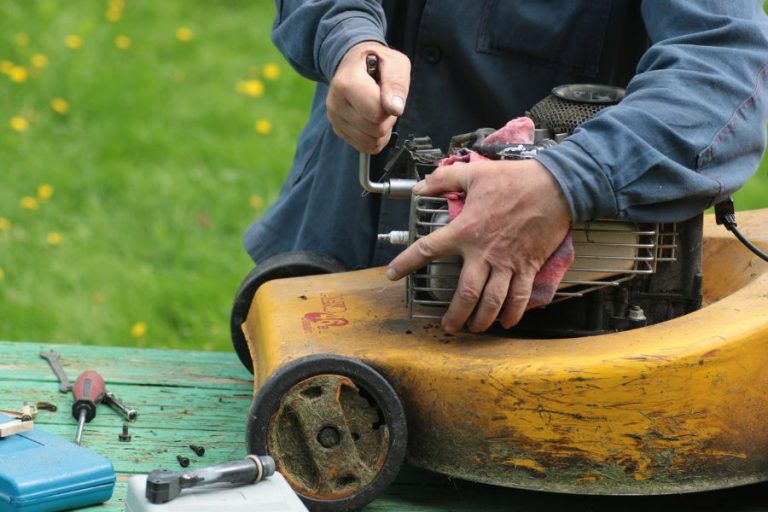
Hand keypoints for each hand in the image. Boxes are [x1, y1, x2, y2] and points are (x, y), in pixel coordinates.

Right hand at [327, 42, 410, 153]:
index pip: (376, 113)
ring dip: (382, 129)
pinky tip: (373, 120)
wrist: (354, 63)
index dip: (389, 107)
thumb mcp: (394, 63)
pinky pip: (365, 146)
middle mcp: (336, 103)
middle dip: (387, 118)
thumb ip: (396, 83)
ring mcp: (335, 118)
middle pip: (375, 129)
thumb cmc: (376, 62)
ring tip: (377, 109)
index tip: (386, 93)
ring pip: (370, 141)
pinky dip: (375, 138)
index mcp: (347, 83)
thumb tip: (395, 109)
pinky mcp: (339, 130)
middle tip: (383, 100)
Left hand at [386, 159, 571, 333]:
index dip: (407, 263)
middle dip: (455, 315)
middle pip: (465, 294)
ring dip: (481, 320)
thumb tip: (421, 187)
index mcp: (466, 230)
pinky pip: (520, 297)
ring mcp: (508, 263)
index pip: (428, 250)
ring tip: (474, 328)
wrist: (557, 186)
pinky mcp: (528, 266)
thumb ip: (443, 180)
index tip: (393, 274)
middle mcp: (484, 253)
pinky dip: (514, 313)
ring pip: (492, 302)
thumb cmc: (516, 179)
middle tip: (448, 326)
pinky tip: (507, 322)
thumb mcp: (475, 173)